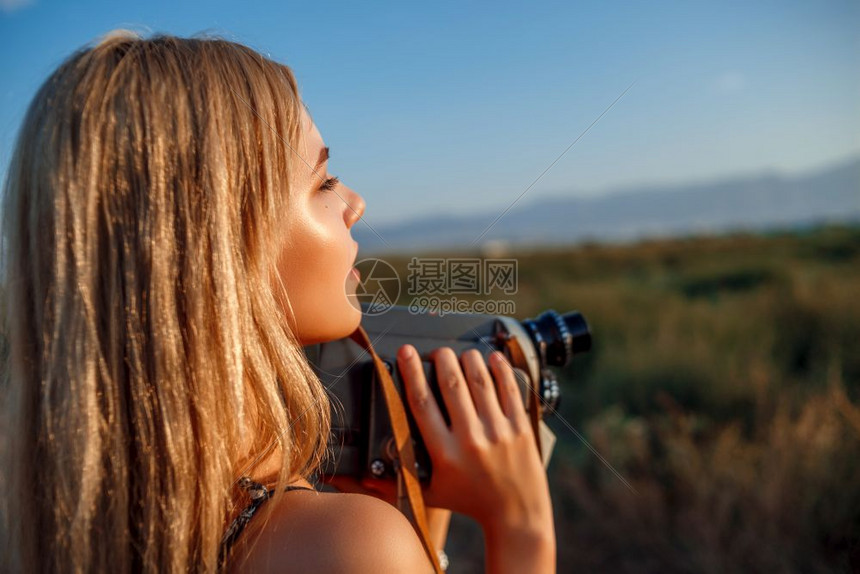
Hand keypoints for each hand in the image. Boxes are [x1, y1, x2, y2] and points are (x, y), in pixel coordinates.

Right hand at [396, 345, 553, 537]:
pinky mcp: (520, 427)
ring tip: (462, 354)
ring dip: (469, 359)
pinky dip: (500, 368)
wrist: (516, 515)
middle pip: (452, 384)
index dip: (411, 373)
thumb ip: (397, 483)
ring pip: (480, 380)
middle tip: (437, 352)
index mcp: (444, 453)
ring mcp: (498, 431)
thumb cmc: (469, 501)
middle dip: (442, 359)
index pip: (422, 403)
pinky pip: (509, 389)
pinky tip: (492, 357)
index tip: (405, 353)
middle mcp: (471, 439)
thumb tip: (364, 479)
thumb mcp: (429, 493)